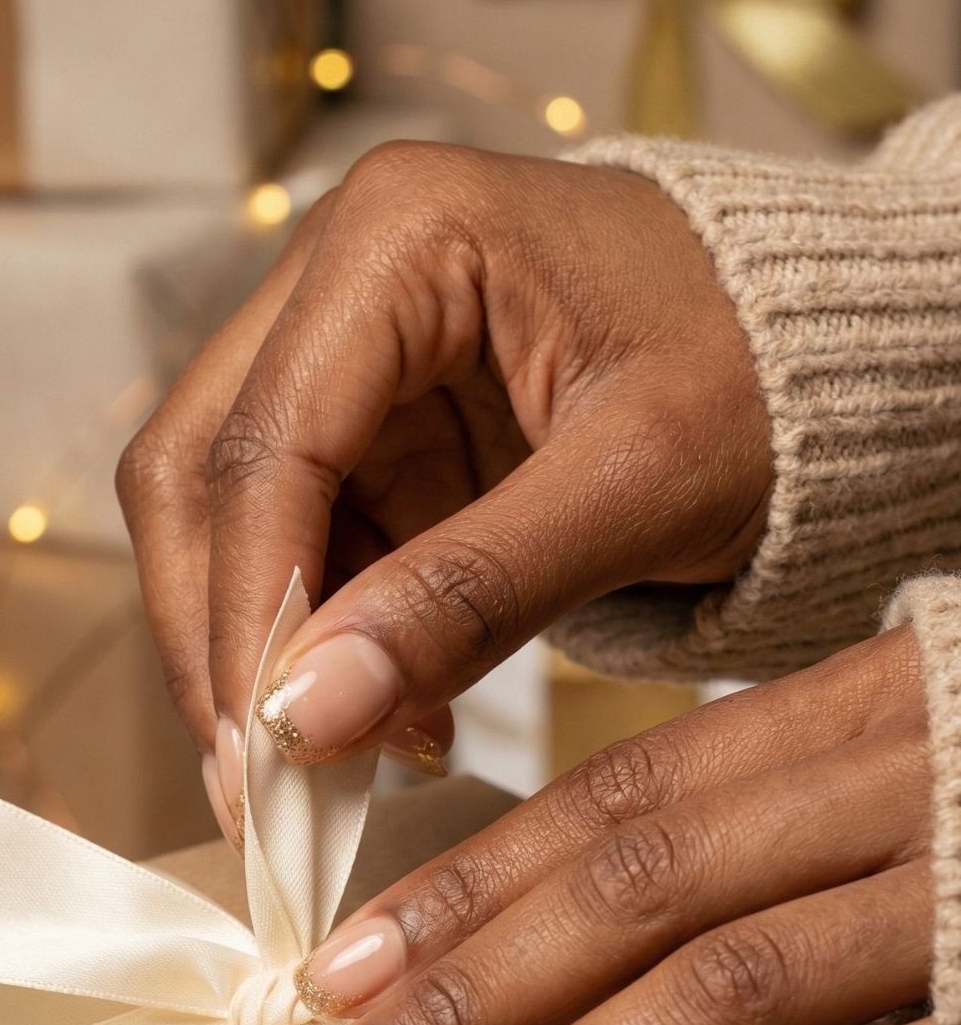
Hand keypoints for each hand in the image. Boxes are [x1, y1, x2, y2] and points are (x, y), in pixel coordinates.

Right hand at [117, 142, 771, 841]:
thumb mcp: (635, 486)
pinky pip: (304, 544)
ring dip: (275, 652)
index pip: (263, 448)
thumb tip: (307, 715)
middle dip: (225, 640)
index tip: (266, 762)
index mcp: (399, 234)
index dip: (246, 618)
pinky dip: (330, 640)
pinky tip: (396, 711)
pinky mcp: (370, 426)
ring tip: (362, 758)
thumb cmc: (762, 374)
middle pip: (200, 474)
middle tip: (267, 789)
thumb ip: (468, 595)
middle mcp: (339, 273)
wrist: (824, 359)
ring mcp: (345, 350)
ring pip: (230, 520)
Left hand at [271, 626, 932, 1024]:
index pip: (618, 794)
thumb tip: (551, 908)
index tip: (335, 973)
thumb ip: (755, 809)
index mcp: (851, 709)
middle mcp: (895, 783)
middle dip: (463, 999)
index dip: (464, 887)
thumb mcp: (896, 755)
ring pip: (727, 985)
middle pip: (638, 885)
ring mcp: (957, 897)